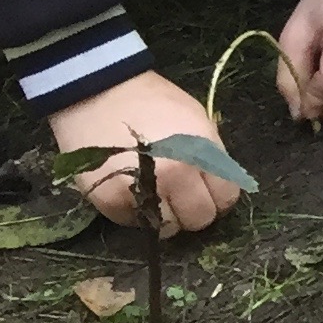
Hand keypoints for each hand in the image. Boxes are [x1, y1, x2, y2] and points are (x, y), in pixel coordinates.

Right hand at [49, 73, 243, 231]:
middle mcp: (173, 177)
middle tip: (181, 196)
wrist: (97, 93)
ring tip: (156, 194)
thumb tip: (219, 188)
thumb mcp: (197, 122)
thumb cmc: (153, 103)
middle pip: (199, 219)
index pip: (225, 198)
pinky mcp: (110, 203)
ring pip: (167, 229)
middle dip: (194, 211)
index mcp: (201, 155)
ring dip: (166, 217)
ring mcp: (141, 192)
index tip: (207, 190)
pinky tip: (132, 190)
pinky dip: (137, 213)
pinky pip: (135, 224)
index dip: (218, 196)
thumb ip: (211, 158)